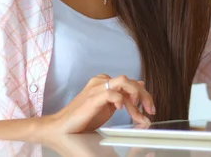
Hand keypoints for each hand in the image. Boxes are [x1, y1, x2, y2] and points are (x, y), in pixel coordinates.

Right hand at [41, 74, 155, 134]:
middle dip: (144, 96)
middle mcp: (102, 82)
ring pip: (124, 82)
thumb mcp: (109, 107)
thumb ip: (123, 97)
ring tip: (138, 111)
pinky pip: (111, 92)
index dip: (144, 96)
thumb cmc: (83, 119)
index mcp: (106, 83)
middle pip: (131, 81)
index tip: (150, 110)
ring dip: (136, 96)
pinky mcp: (91, 98)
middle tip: (150, 111)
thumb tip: (140, 86)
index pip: (131, 83)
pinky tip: (120, 108)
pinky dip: (120, 99)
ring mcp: (96, 89)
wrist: (60, 129)